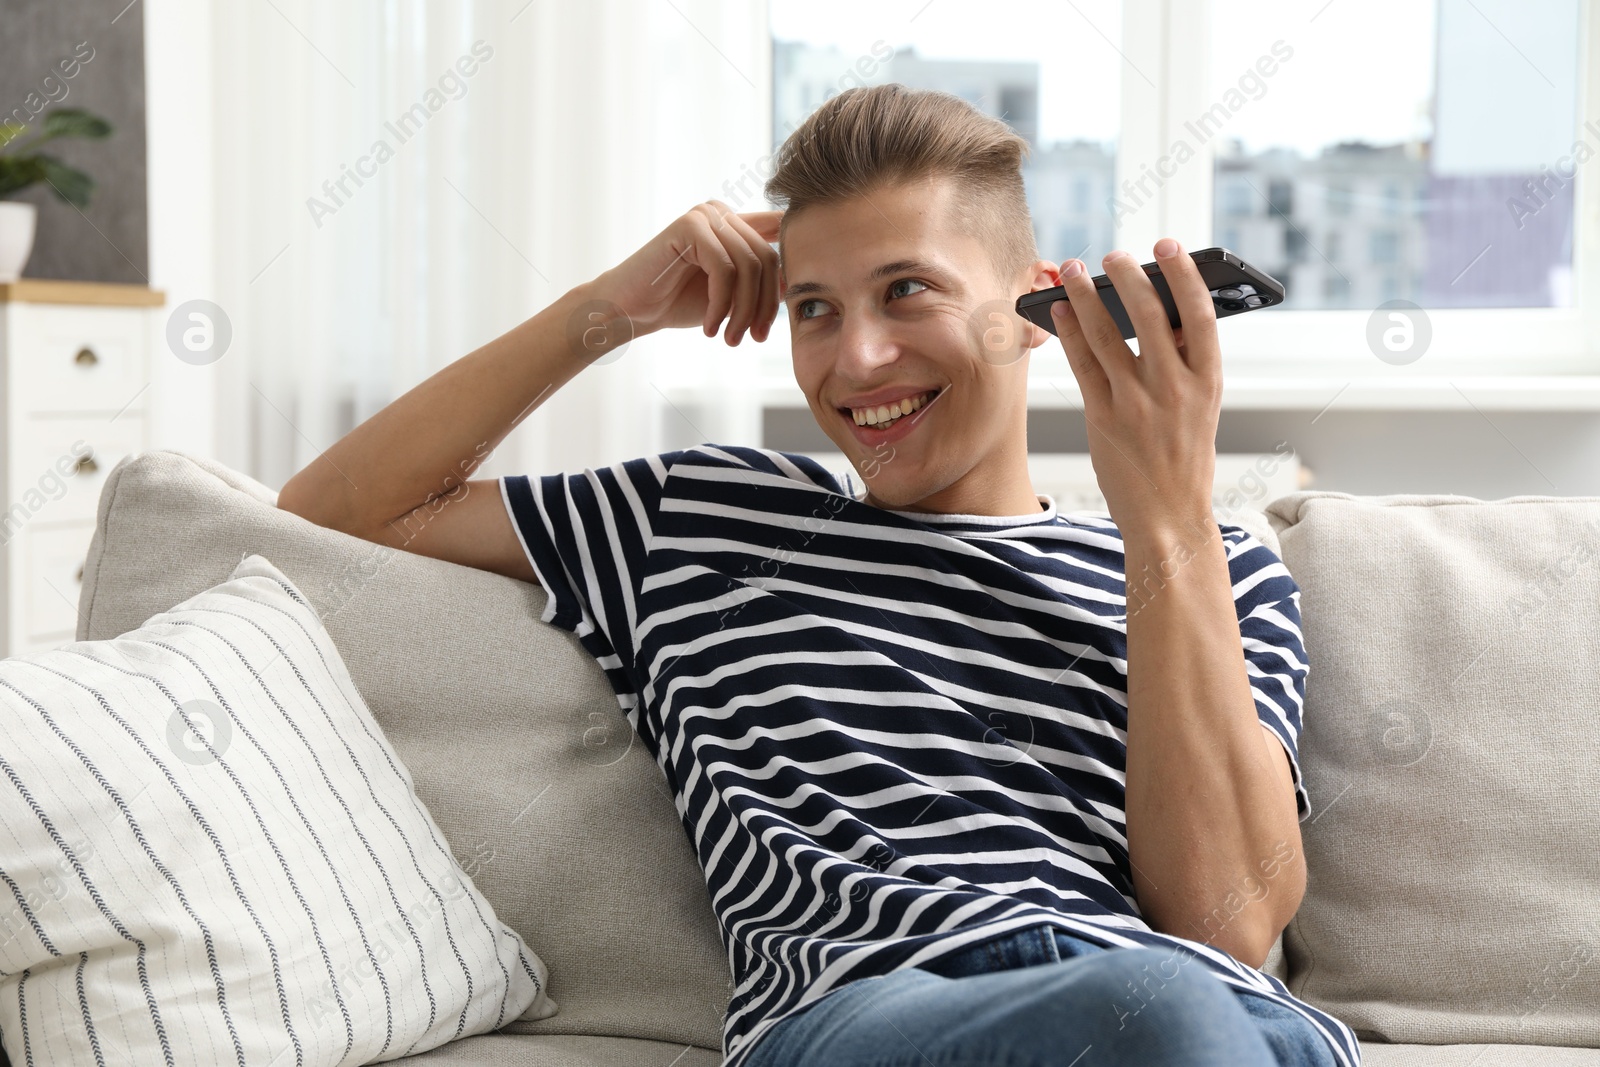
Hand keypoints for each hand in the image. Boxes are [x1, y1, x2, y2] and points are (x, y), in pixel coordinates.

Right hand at [588, 200, 782, 344]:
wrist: (630, 310)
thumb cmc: (679, 303)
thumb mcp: (732, 294)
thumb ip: (761, 282)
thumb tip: (799, 283)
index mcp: (736, 224)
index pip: (780, 236)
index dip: (794, 265)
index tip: (794, 303)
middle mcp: (722, 213)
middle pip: (769, 259)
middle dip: (765, 306)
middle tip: (753, 339)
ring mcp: (706, 216)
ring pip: (749, 266)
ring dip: (742, 311)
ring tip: (730, 338)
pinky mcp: (689, 226)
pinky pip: (724, 269)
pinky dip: (721, 305)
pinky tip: (709, 327)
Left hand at [1050, 238, 1220, 539]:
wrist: (1168, 518)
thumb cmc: (1184, 458)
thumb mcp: (1202, 408)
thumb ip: (1184, 364)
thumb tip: (1157, 313)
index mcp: (1210, 382)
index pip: (1200, 316)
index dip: (1184, 276)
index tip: (1168, 247)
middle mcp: (1175, 390)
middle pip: (1149, 317)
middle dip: (1128, 278)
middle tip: (1112, 254)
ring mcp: (1137, 405)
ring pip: (1107, 336)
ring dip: (1085, 296)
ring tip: (1071, 270)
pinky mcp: (1104, 419)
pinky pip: (1082, 365)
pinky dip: (1070, 333)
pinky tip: (1060, 311)